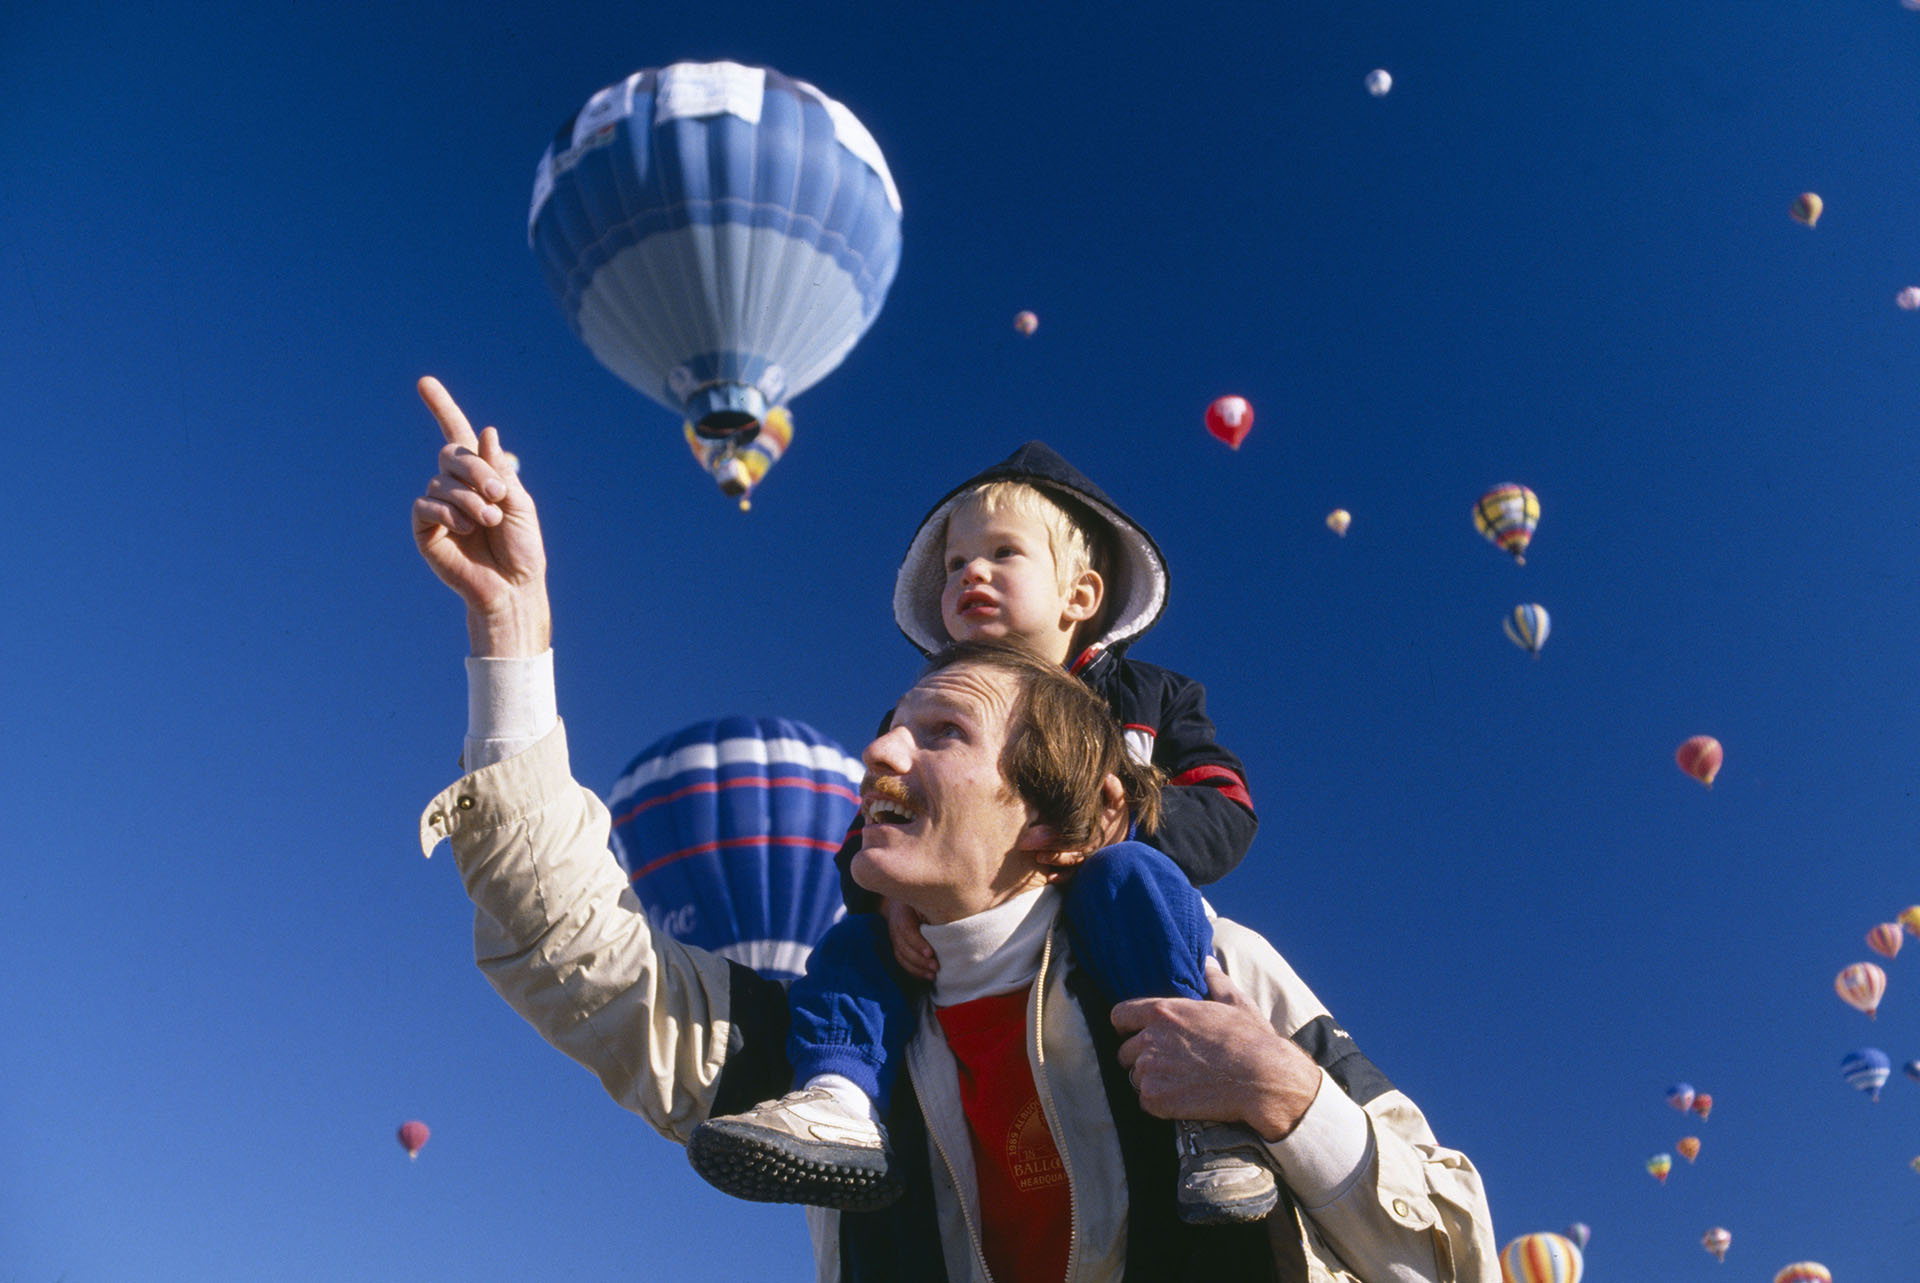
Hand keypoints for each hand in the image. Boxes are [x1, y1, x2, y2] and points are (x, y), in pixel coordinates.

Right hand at [411, 377, 550, 655]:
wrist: (514, 588)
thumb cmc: (522, 549)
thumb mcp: (520, 503)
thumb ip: (500, 469)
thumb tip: (485, 430)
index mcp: (481, 477)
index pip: (457, 435)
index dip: (442, 408)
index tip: (424, 382)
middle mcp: (456, 487)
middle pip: (451, 454)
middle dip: (477, 470)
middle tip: (500, 495)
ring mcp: (439, 508)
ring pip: (442, 482)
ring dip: (471, 499)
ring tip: (490, 522)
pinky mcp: (425, 530)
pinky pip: (426, 505)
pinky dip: (448, 512)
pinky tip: (465, 527)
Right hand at [882, 896, 936, 980]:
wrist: (902, 898)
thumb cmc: (920, 898)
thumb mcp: (925, 900)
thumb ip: (933, 912)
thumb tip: (951, 926)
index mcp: (902, 913)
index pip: (906, 931)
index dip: (918, 944)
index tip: (930, 953)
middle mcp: (895, 927)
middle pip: (904, 948)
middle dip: (920, 961)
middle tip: (936, 967)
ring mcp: (894, 938)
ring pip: (901, 957)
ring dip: (917, 969)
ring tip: (933, 976)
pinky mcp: (898, 946)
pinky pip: (903, 961)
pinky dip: (914, 971)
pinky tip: (926, 976)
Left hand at [1030, 775, 1129, 882]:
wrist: (1119, 832)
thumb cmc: (1111, 812)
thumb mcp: (1116, 800)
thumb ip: (1113, 790)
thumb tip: (1108, 778)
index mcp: (1100, 827)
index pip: (1078, 830)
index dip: (1059, 831)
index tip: (1036, 827)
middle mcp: (1093, 844)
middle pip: (1071, 846)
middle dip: (1049, 845)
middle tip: (1025, 842)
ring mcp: (1089, 857)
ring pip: (1072, 862)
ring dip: (1055, 860)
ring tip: (1037, 858)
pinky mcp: (1084, 866)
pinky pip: (1075, 874)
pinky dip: (1063, 877)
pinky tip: (1050, 878)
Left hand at [1112, 959, 1321, 1141]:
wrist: (1264, 1079)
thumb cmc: (1251, 1039)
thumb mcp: (1235, 1002)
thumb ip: (1215, 980)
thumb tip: (1208, 960)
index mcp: (1162, 1012)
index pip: (1119, 1016)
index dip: (1126, 1027)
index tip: (1138, 1035)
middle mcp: (1150, 1039)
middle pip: (1125, 1052)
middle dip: (1142, 1058)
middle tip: (1170, 1065)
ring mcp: (1150, 1070)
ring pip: (1135, 1078)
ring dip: (1153, 1081)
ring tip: (1181, 1083)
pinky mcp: (1156, 1098)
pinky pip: (1146, 1102)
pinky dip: (1160, 1103)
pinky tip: (1183, 1099)